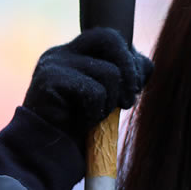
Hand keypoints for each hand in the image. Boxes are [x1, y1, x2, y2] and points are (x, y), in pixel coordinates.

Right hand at [22, 26, 152, 150]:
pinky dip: (96, 113)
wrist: (46, 152)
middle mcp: (62, 52)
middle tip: (128, 102)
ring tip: (97, 117)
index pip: (111, 37)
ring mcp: (54, 63)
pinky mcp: (49, 78)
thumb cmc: (79, 125)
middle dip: (129, 70)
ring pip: (109, 73)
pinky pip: (94, 92)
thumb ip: (126, 77)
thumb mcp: (109, 97)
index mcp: (75, 52)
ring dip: (111, 102)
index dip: (130, 60)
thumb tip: (144, 65)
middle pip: (109, 38)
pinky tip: (82, 123)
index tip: (135, 88)